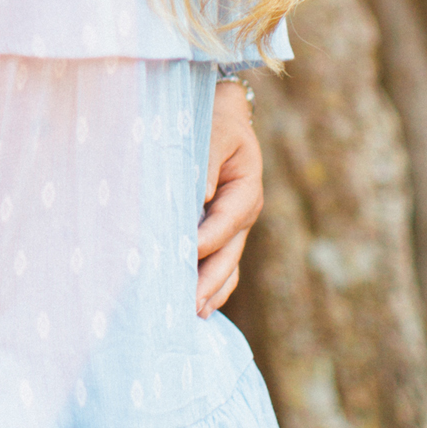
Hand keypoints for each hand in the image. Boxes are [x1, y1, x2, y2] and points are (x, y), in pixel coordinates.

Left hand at [197, 79, 263, 316]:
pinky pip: (218, 264)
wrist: (220, 112)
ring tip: (189, 316)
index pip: (225, 224)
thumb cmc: (213, 119)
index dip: (204, 243)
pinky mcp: (219, 232)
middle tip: (186, 308)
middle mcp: (242, 215)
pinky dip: (209, 285)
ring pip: (226, 267)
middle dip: (207, 283)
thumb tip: (197, 198)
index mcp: (245, 191)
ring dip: (209, 291)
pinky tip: (194, 305)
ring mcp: (233, 227)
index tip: (181, 258)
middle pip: (228, 256)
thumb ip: (204, 162)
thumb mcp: (213, 134)